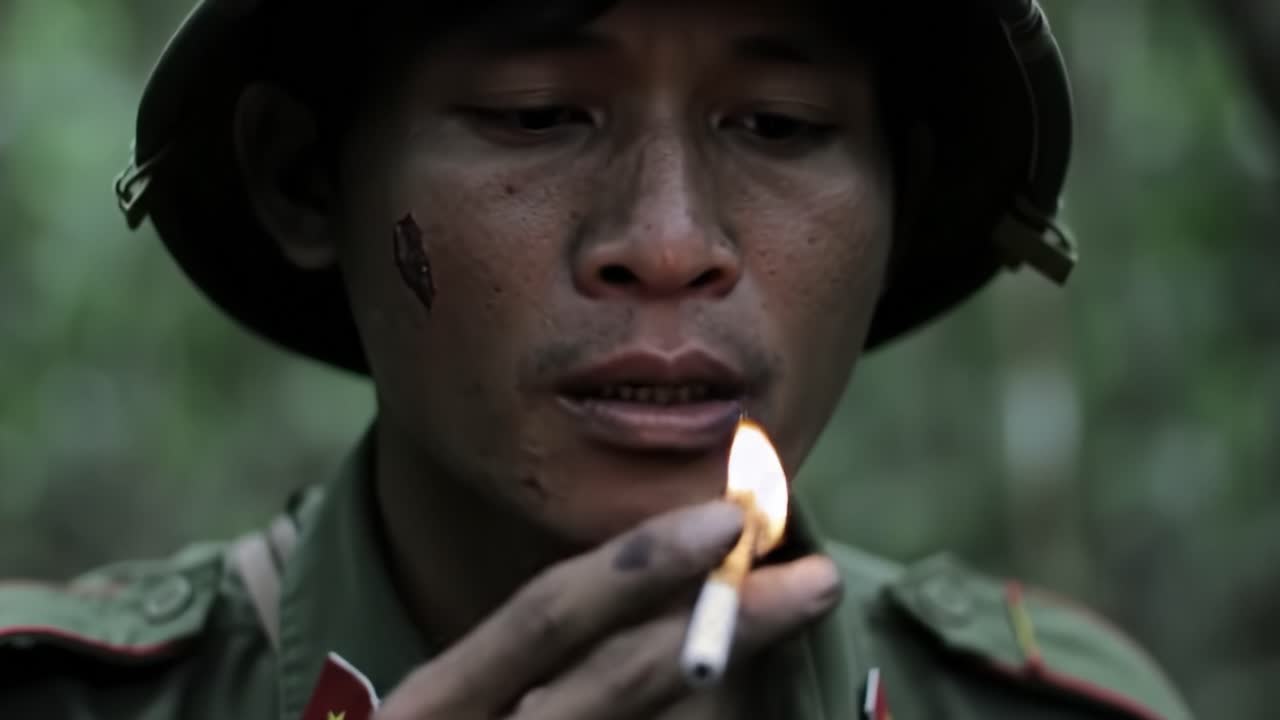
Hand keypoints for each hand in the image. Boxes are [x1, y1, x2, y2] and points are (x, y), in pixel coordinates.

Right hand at [373, 501, 843, 719]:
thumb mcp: (448, 716)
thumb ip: (516, 669)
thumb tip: (658, 595)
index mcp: (429, 712)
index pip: (540, 618)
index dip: (637, 563)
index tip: (725, 520)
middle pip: (616, 679)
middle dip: (728, 627)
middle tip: (815, 581)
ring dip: (732, 697)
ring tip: (791, 643)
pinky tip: (746, 712)